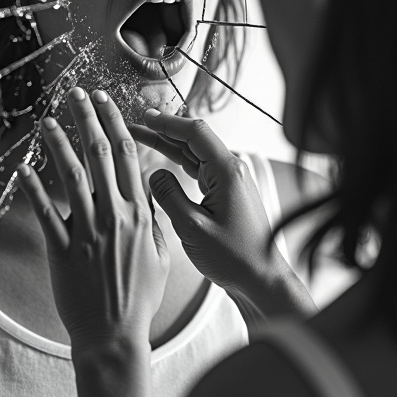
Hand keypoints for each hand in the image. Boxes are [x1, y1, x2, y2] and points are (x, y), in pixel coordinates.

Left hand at [16, 88, 169, 355]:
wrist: (116, 335)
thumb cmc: (141, 297)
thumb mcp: (163, 254)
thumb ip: (155, 218)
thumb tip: (149, 189)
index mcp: (141, 213)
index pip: (128, 155)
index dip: (116, 123)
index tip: (106, 100)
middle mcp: (116, 216)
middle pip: (100, 155)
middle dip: (88, 119)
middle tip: (77, 94)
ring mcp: (88, 232)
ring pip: (73, 177)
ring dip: (60, 145)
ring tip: (49, 121)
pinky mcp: (63, 250)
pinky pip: (46, 213)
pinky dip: (35, 188)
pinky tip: (25, 168)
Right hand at [129, 110, 289, 306]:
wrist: (261, 279)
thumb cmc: (234, 257)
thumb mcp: (192, 228)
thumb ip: (169, 196)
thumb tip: (153, 174)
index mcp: (227, 171)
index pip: (194, 133)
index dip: (167, 123)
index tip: (144, 117)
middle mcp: (232, 170)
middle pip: (194, 139)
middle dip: (163, 130)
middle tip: (136, 125)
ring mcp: (230, 181)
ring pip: (195, 153)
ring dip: (169, 145)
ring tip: (142, 137)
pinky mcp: (227, 193)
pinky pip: (200, 169)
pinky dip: (180, 162)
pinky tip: (163, 160)